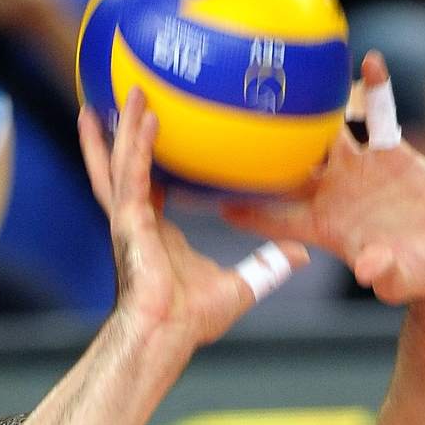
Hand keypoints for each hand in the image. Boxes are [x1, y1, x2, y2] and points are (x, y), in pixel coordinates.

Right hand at [78, 90, 308, 356]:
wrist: (165, 334)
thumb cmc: (192, 320)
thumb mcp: (241, 286)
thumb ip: (267, 266)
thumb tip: (302, 255)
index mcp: (158, 232)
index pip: (151, 186)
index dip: (150, 161)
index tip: (155, 135)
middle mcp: (139, 220)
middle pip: (126, 165)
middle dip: (123, 131)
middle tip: (126, 95)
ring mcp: (130, 220)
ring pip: (122, 161)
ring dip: (125, 125)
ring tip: (128, 90)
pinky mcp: (131, 222)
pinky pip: (134, 175)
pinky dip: (139, 146)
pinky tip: (148, 117)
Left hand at [223, 52, 424, 307]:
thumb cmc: (418, 277)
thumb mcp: (403, 280)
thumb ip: (387, 276)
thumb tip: (369, 270)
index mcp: (324, 225)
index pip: (276, 217)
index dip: (246, 208)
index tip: (213, 194)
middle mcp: (333, 192)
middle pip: (290, 163)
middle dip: (264, 144)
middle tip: (237, 111)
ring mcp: (358, 169)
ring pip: (328, 130)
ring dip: (314, 103)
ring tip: (297, 69)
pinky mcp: (390, 152)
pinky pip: (379, 115)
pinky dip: (376, 89)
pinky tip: (371, 60)